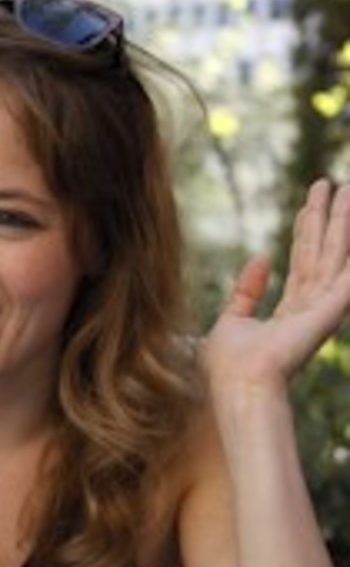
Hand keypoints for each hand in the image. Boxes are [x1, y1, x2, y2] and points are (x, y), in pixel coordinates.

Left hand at [206, 179, 349, 388]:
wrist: (238, 385)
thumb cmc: (229, 366)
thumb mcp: (232, 321)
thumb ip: (247, 291)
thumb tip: (261, 257)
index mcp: (290, 312)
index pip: (302, 261)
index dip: (306, 229)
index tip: (310, 201)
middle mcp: (311, 308)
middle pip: (321, 252)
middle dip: (327, 216)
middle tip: (331, 182)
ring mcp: (322, 309)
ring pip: (335, 254)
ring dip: (341, 222)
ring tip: (346, 189)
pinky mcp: (328, 311)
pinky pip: (348, 276)